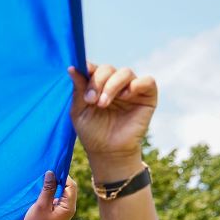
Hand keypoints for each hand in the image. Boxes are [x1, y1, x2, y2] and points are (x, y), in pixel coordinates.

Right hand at [18, 171, 77, 219]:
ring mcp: (64, 211)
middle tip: (49, 172)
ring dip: (56, 185)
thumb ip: (48, 189)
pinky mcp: (58, 212)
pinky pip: (59, 198)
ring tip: (46, 180)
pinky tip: (45, 190)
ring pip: (64, 192)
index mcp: (68, 208)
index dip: (63, 176)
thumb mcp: (41, 205)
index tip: (52, 170)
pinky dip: (53, 192)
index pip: (71, 186)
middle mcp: (69, 209)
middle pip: (69, 188)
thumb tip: (52, 172)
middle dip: (60, 180)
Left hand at [67, 63, 156, 180]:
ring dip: (112, 85)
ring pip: (125, 72)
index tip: (81, 73)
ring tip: (103, 103)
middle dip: (97, 82)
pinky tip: (125, 95)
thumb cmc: (92, 132)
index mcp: (97, 84)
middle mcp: (114, 83)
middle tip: (90, 100)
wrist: (108, 152)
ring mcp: (131, 88)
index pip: (94, 68)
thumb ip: (78, 89)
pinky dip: (136, 84)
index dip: (88, 68)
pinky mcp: (147, 96)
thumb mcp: (79, 111)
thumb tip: (72, 67)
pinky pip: (147, 81)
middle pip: (108, 69)